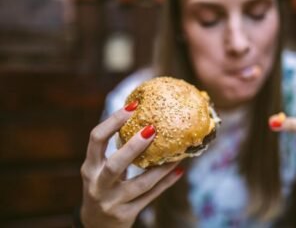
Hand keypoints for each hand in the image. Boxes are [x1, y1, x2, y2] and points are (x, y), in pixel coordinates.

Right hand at [80, 105, 182, 227]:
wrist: (96, 226)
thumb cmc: (103, 188)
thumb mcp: (100, 170)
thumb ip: (115, 152)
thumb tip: (143, 122)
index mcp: (90, 167)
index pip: (96, 139)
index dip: (113, 121)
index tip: (132, 107)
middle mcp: (97, 185)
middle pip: (114, 165)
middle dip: (133, 147)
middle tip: (152, 129)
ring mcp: (111, 202)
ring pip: (139, 184)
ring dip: (160, 168)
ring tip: (177, 154)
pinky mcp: (126, 215)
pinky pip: (150, 197)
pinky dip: (165, 183)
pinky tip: (179, 171)